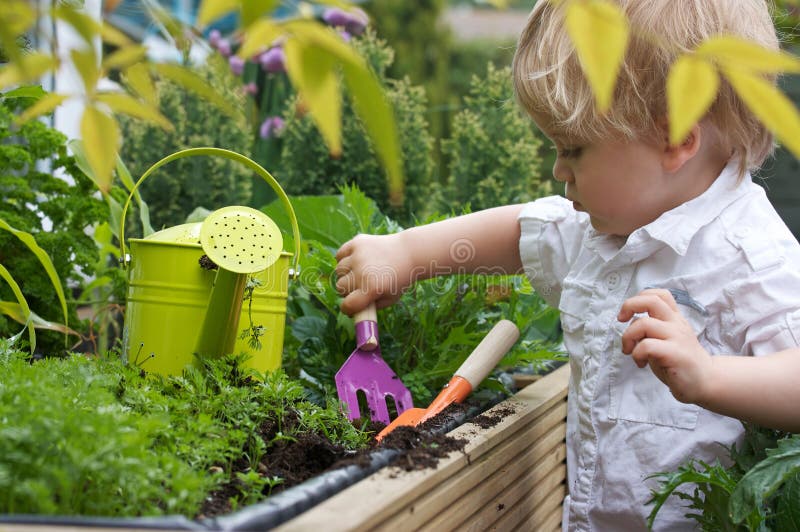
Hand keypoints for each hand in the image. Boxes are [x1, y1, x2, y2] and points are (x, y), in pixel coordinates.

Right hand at [334, 233, 415, 314]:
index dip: (348, 308)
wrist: (409, 252)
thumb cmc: (399, 279)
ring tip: (358, 273)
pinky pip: (339, 255)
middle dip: (347, 290)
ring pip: (338, 271)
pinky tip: (354, 262)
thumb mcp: (390, 299)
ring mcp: (358, 256)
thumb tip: (352, 311)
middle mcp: (363, 272)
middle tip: (357, 288)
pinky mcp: (357, 242)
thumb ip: (371, 307)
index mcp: (372, 289)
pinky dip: (343, 259)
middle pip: (340, 287)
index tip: (350, 307)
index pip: (347, 305)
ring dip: (345, 275)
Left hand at [617, 288, 712, 404]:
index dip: (638, 298)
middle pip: (651, 300)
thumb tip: (629, 322)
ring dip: (628, 337)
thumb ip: (650, 328)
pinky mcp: (675, 353)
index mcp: (674, 318)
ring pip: (644, 324)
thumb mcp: (664, 339)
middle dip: (629, 306)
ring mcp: (677, 337)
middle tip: (621, 321)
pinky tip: (641, 363)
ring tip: (630, 351)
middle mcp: (676, 324)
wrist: (706, 381)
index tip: (627, 315)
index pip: (659, 295)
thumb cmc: (679, 361)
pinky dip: (636, 353)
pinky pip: (647, 346)